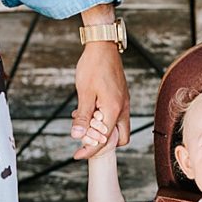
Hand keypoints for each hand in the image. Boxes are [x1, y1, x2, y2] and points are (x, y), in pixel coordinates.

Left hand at [72, 42, 129, 159]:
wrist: (102, 46)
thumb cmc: (93, 66)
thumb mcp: (84, 93)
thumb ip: (83, 117)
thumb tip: (78, 136)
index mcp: (114, 109)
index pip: (105, 139)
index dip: (90, 150)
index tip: (78, 155)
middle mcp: (123, 109)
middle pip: (119, 139)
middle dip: (103, 145)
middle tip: (84, 143)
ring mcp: (124, 103)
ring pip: (117, 128)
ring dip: (102, 131)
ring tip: (82, 123)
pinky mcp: (121, 98)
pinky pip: (115, 117)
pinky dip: (103, 120)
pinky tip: (88, 112)